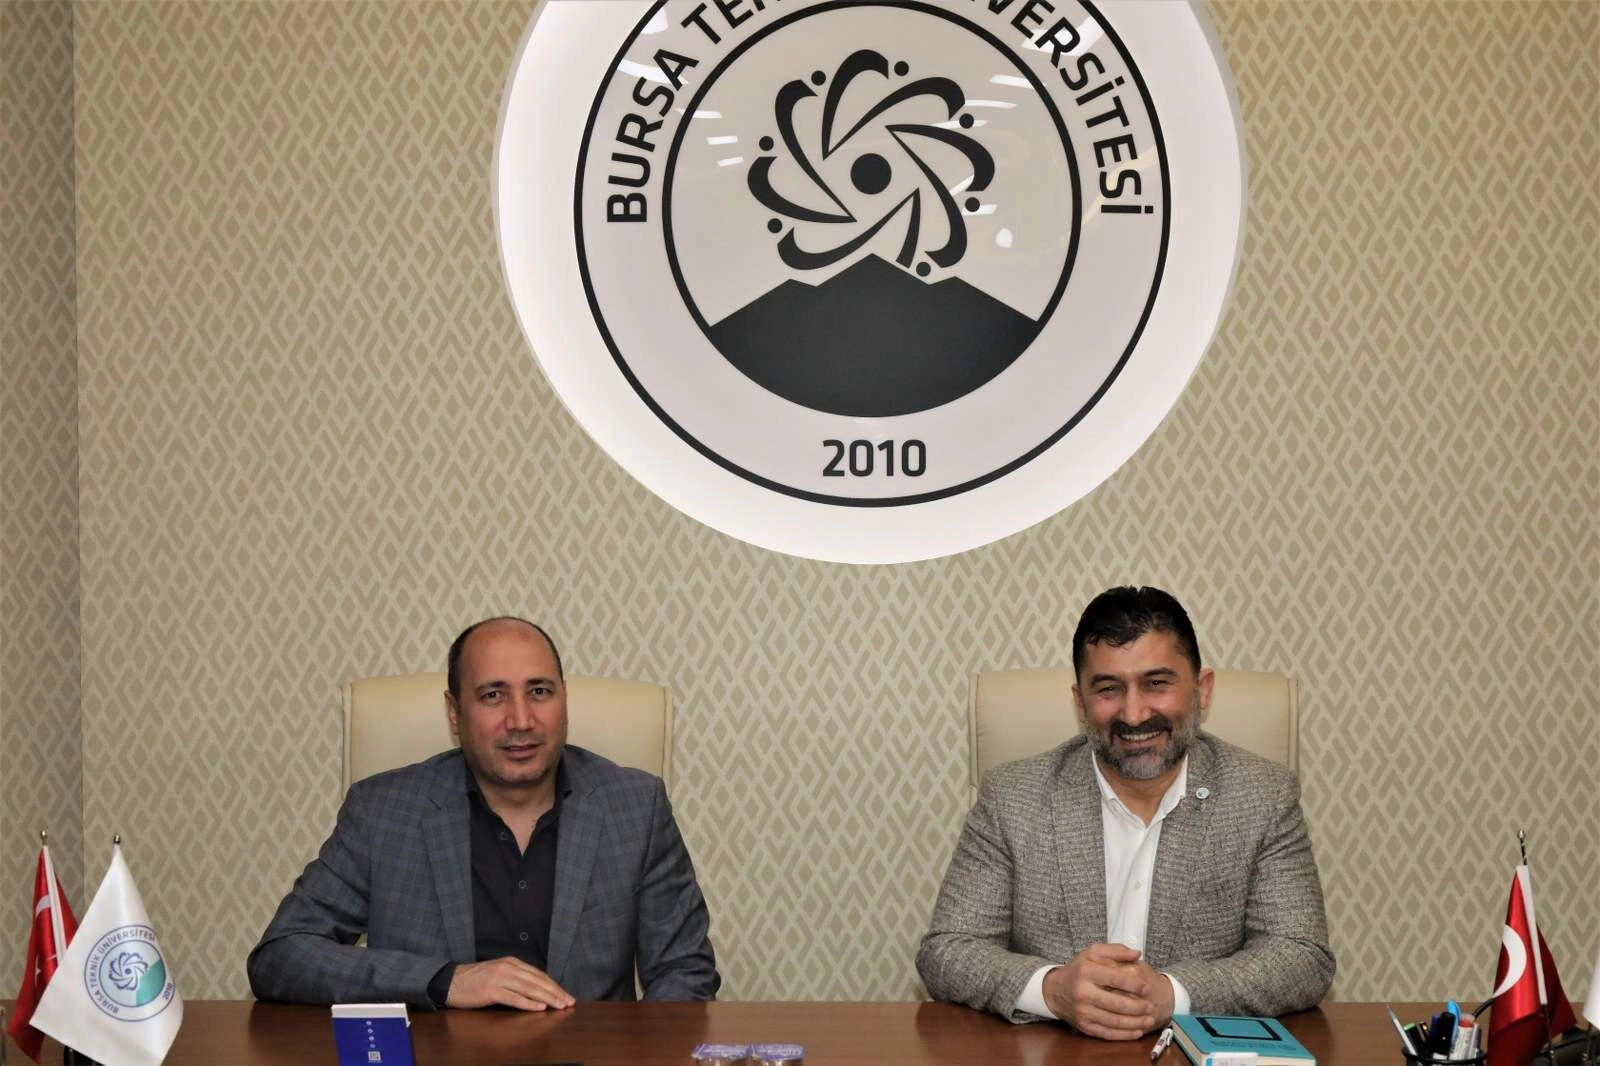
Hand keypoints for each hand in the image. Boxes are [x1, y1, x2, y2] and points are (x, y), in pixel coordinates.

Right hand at [446, 957, 575, 1010]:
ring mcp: (500, 978)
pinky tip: (539, 1008)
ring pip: (530, 989)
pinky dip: (528, 1003)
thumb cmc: (476, 980)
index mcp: (513, 963)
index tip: (566, 995)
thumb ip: (516, 978)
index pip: (539, 975)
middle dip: (556, 992)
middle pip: (538, 981)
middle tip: (569, 1002)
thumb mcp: (499, 973)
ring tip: (560, 1006)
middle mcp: (509, 968)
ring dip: (547, 998)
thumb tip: (537, 990)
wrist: (451, 981)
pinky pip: (514, 997)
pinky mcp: (492, 990)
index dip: (554, 985)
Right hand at [1041, 943, 1172, 1039]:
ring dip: (1135, 1023)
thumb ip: (1116, 951)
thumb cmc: (1078, 970)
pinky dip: (1124, 1035)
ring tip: (1149, 1020)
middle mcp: (1083, 992)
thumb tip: (1137, 953)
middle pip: (1117, 1003)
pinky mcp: (1084, 1026)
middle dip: (1138, 1007)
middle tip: (1151, 1006)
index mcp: (1087, 971)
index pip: (1116, 979)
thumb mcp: (1093, 953)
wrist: (1055, 990)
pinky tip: (1136, 1031)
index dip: (1135, 985)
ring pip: (1114, 1021)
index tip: (1147, 988)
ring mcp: (1083, 1011)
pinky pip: (1107, 1033)